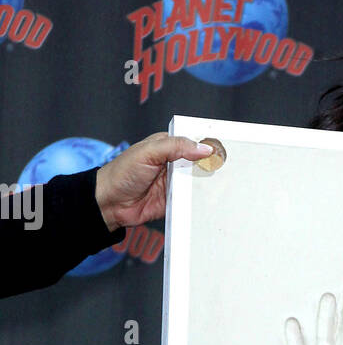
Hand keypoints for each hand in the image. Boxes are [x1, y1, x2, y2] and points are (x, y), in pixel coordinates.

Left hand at [94, 132, 214, 231]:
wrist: (110, 203)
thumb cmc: (122, 173)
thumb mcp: (148, 152)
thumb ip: (175, 147)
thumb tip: (203, 148)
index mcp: (167, 146)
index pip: (193, 141)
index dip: (209, 144)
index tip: (225, 148)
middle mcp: (173, 163)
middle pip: (200, 162)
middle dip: (213, 164)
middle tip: (229, 166)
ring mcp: (175, 182)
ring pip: (199, 181)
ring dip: (208, 183)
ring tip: (225, 182)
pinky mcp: (175, 200)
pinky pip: (192, 200)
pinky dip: (200, 200)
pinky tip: (212, 199)